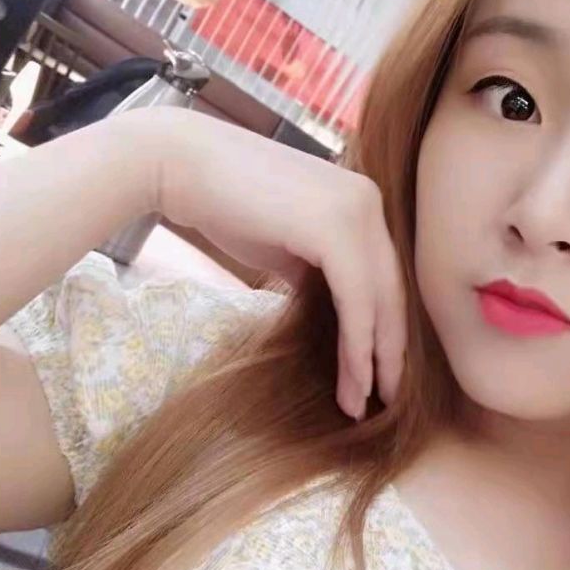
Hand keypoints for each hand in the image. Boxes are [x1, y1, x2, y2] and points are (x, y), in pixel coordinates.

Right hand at [139, 106, 406, 420]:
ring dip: (373, 360)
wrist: (177, 165)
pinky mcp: (337, 229)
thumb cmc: (222, 202)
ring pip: (380, 302)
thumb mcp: (284, 243)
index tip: (378, 375)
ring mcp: (357, 211)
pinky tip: (353, 382)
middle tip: (386, 400)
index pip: (384, 277)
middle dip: (389, 352)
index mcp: (361, 201)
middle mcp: (369, 202)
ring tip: (361, 403)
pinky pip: (358, 302)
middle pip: (392, 291)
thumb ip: (317, 270)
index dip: (384, 330)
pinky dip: (357, 347)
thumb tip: (335, 310)